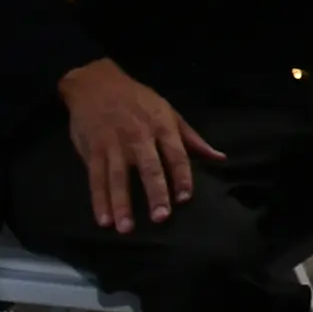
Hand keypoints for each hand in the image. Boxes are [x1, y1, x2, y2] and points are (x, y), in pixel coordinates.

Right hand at [56, 58, 221, 232]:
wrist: (96, 84)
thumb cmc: (138, 99)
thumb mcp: (169, 112)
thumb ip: (192, 139)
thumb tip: (219, 157)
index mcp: (162, 127)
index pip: (176, 155)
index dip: (182, 177)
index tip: (185, 199)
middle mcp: (139, 138)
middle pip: (149, 168)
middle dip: (155, 193)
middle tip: (160, 218)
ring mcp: (114, 145)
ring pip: (118, 178)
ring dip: (121, 204)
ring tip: (126, 228)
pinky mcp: (92, 151)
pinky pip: (95, 178)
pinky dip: (98, 200)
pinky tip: (103, 220)